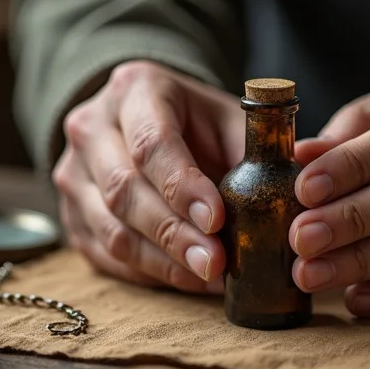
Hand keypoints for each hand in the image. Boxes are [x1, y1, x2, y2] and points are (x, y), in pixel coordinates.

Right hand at [53, 60, 242, 292]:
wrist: (148, 119)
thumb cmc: (201, 123)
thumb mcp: (232, 118)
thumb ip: (259, 148)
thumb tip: (297, 191)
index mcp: (135, 89)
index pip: (152, 143)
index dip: (183, 186)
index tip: (218, 220)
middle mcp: (92, 127)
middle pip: (126, 190)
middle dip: (175, 234)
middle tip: (218, 263)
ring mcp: (73, 172)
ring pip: (111, 228)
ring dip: (163, 261)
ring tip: (209, 278)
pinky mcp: (71, 213)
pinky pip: (105, 254)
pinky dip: (148, 273)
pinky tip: (187, 280)